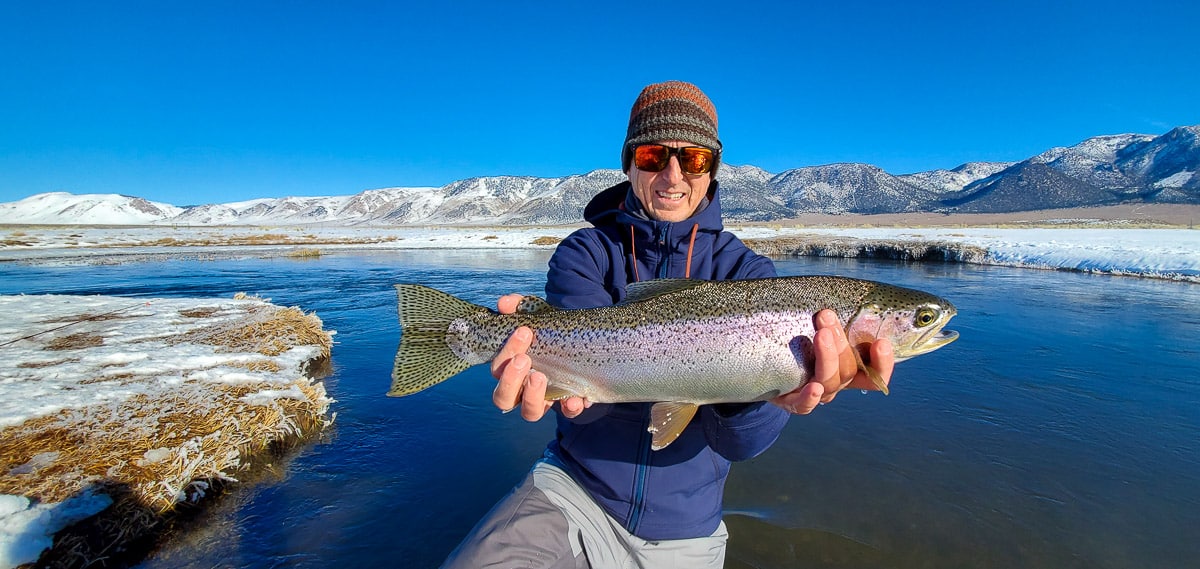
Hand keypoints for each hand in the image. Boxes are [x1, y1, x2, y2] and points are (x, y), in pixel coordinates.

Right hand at [490, 293, 587, 420]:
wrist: (582, 339)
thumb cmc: (549, 330)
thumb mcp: (536, 315)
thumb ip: (519, 306)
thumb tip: (504, 302)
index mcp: (510, 368)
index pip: (498, 369)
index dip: (506, 353)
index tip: (524, 332)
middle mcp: (522, 388)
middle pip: (503, 398)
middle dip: (511, 380)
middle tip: (525, 359)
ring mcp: (545, 398)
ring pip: (530, 412)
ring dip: (532, 397)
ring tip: (540, 377)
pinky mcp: (569, 402)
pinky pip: (567, 412)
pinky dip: (570, 407)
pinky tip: (576, 397)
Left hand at [772, 309, 894, 414]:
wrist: (762, 358)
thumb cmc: (797, 334)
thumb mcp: (818, 325)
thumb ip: (835, 316)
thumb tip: (845, 291)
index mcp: (849, 368)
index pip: (875, 373)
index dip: (882, 363)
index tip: (881, 342)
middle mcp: (835, 383)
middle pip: (848, 370)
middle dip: (840, 342)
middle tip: (826, 316)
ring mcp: (815, 393)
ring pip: (829, 381)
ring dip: (827, 357)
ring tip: (820, 334)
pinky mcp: (792, 401)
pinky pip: (803, 406)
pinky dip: (810, 398)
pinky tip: (813, 387)